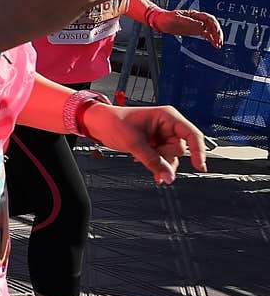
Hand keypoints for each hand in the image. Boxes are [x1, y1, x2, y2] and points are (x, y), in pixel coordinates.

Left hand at [82, 101, 208, 183]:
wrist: (97, 123)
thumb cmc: (113, 122)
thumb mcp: (133, 143)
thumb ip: (153, 161)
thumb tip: (169, 178)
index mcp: (167, 117)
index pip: (192, 134)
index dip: (199, 151)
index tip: (199, 167)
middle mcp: (168, 125)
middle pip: (181, 149)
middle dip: (165, 156)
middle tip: (146, 152)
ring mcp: (163, 135)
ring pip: (172, 156)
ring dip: (160, 162)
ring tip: (140, 158)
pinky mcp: (156, 144)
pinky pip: (164, 159)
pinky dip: (157, 165)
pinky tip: (146, 166)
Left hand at [154, 7, 223, 46]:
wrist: (160, 21)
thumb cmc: (166, 18)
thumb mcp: (176, 19)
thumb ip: (189, 22)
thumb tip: (202, 25)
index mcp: (195, 14)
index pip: (209, 18)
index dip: (215, 25)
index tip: (216, 33)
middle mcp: (197, 19)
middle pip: (212, 25)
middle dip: (218, 33)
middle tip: (219, 42)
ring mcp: (197, 25)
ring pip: (210, 30)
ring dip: (216, 37)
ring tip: (218, 45)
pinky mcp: (194, 30)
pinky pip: (206, 34)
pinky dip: (211, 39)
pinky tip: (214, 44)